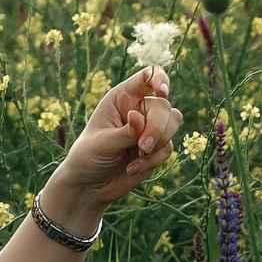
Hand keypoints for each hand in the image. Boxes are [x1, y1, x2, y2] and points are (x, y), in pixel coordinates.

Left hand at [48, 67, 180, 213]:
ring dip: (159, 141)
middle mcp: (138, 109)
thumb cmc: (88, 157)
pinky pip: (169, 147)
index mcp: (122, 98)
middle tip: (143, 146)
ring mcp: (149, 128)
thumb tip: (139, 117)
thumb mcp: (102, 143)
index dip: (160, 78)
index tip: (163, 92)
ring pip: (173, 122)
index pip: (147, 76)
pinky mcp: (156, 148)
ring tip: (138, 156)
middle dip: (157, 127)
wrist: (88, 186)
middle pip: (164, 106)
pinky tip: (132, 169)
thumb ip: (125, 132)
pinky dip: (154, 160)